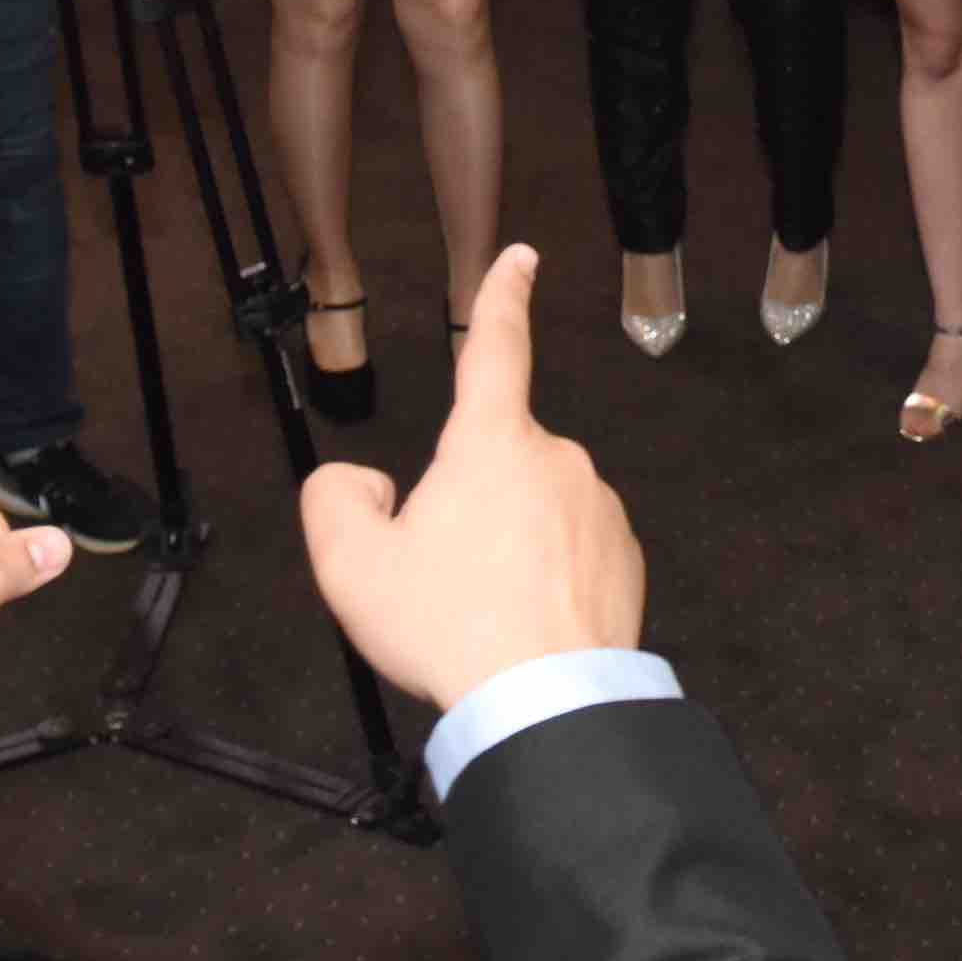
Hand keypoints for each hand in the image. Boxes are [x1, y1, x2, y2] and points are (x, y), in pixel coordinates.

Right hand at [299, 248, 643, 711]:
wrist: (545, 702)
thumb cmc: (451, 630)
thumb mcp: (351, 565)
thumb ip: (336, 499)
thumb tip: (366, 485)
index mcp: (492, 441)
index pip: (494, 348)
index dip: (501, 296)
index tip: (519, 258)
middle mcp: (556, 459)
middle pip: (492, 464)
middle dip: (463, 507)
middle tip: (440, 580)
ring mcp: (598, 507)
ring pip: (532, 513)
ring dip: (506, 548)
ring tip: (484, 614)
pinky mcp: (625, 556)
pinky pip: (570, 552)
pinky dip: (544, 580)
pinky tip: (524, 628)